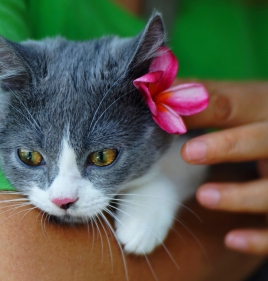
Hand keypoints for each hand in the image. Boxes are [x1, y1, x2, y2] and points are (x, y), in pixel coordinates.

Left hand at [179, 80, 267, 254]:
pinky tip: (231, 241)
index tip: (164, 109)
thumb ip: (203, 99)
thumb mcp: (242, 105)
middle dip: (228, 146)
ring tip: (203, 196)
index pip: (233, 103)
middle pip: (262, 140)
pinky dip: (259, 238)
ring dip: (239, 195)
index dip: (202, 108)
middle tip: (188, 152)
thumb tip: (152, 87)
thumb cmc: (259, 123)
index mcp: (264, 107)